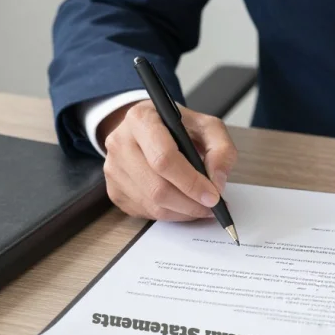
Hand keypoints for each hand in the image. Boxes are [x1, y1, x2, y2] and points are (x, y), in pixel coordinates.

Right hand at [98, 100, 236, 220]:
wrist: (146, 129)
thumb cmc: (177, 127)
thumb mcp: (206, 126)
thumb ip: (221, 149)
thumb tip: (217, 182)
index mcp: (141, 120)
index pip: (164, 158)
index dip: (191, 182)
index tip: (213, 195)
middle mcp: (120, 143)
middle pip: (157, 188)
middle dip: (190, 204)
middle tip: (212, 206)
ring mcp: (113, 169)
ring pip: (152, 205)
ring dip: (183, 212)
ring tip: (202, 206)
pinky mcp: (114, 190)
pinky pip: (146, 212)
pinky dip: (171, 214)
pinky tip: (183, 204)